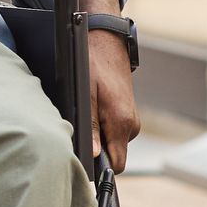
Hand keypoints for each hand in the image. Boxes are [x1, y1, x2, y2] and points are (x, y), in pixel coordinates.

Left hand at [80, 0, 139, 172]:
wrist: (105, 38)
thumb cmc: (92, 62)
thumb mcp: (85, 94)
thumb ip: (91, 127)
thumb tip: (92, 155)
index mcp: (122, 123)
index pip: (116, 165)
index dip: (100, 169)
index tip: (82, 162)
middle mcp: (131, 124)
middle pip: (113, 155)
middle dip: (96, 151)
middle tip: (74, 134)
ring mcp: (131, 118)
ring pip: (112, 142)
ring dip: (97, 136)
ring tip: (81, 115)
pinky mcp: (126, 111)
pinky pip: (113, 129)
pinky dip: (101, 125)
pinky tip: (90, 109)